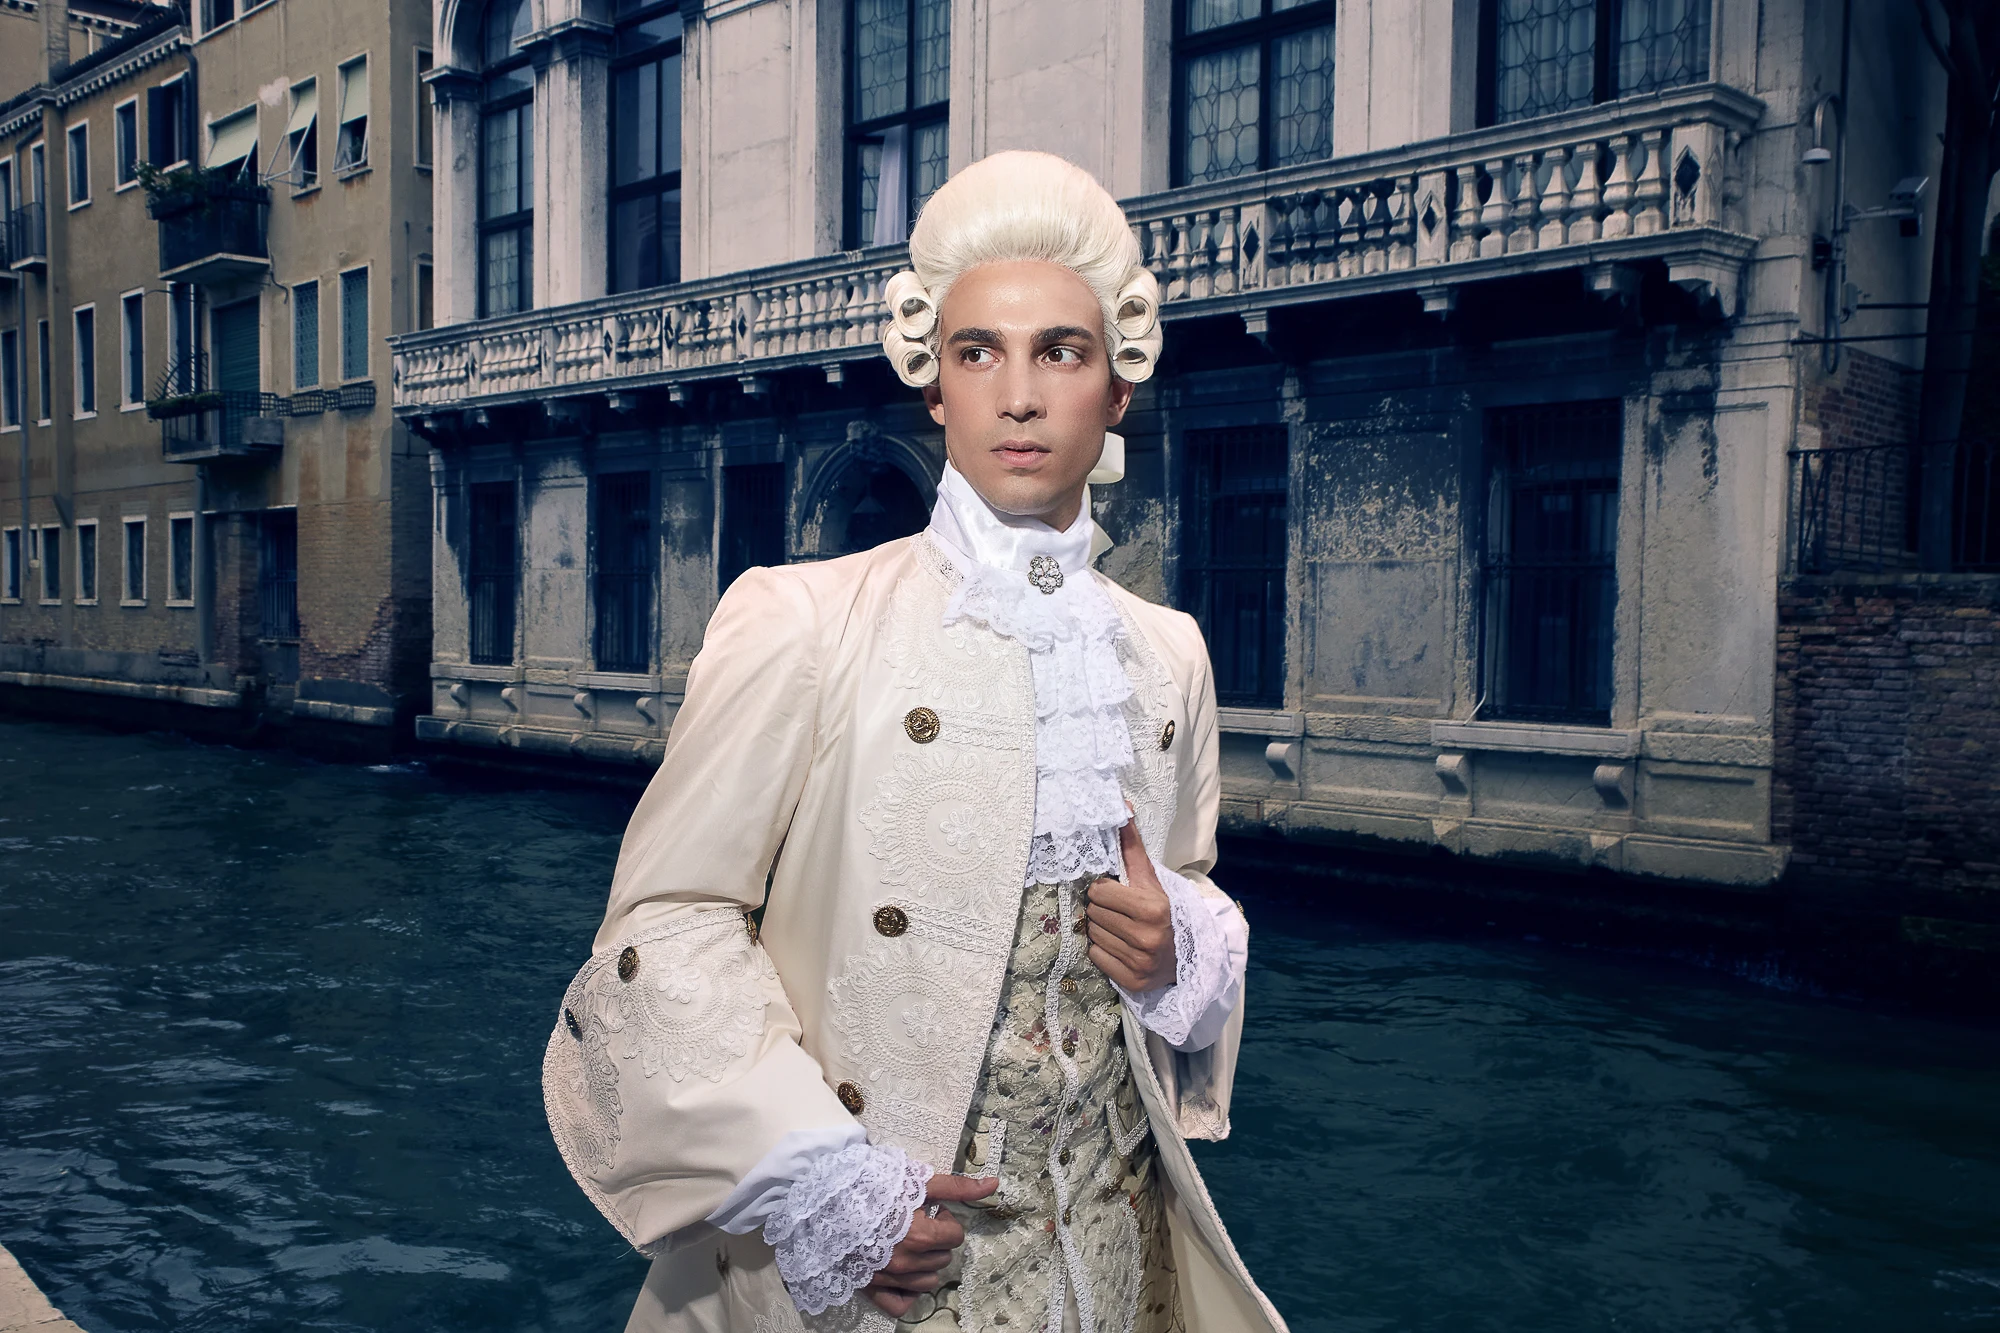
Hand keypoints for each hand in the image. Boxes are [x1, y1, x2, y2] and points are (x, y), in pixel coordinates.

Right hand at [862, 1173, 997, 1315]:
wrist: (830, 1199)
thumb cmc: (875, 1186)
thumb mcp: (918, 1180)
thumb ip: (957, 1186)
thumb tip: (994, 1185)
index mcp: (921, 1236)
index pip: (956, 1237)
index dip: (946, 1221)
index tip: (928, 1211)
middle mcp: (907, 1262)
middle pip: (944, 1258)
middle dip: (936, 1241)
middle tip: (915, 1223)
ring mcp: (889, 1278)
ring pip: (928, 1282)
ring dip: (925, 1265)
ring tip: (907, 1244)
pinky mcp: (872, 1288)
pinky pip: (901, 1304)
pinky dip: (906, 1292)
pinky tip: (902, 1273)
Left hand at [1086, 818, 1176, 991]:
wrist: (1185, 954)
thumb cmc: (1162, 910)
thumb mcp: (1150, 878)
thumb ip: (1132, 845)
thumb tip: (1122, 806)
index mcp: (1152, 908)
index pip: (1100, 892)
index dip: (1105, 891)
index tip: (1117, 894)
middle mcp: (1146, 937)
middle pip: (1094, 914)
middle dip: (1102, 910)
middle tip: (1119, 913)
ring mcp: (1139, 962)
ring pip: (1093, 936)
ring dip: (1101, 931)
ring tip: (1120, 930)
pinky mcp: (1132, 981)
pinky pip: (1096, 958)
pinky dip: (1103, 952)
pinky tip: (1119, 947)